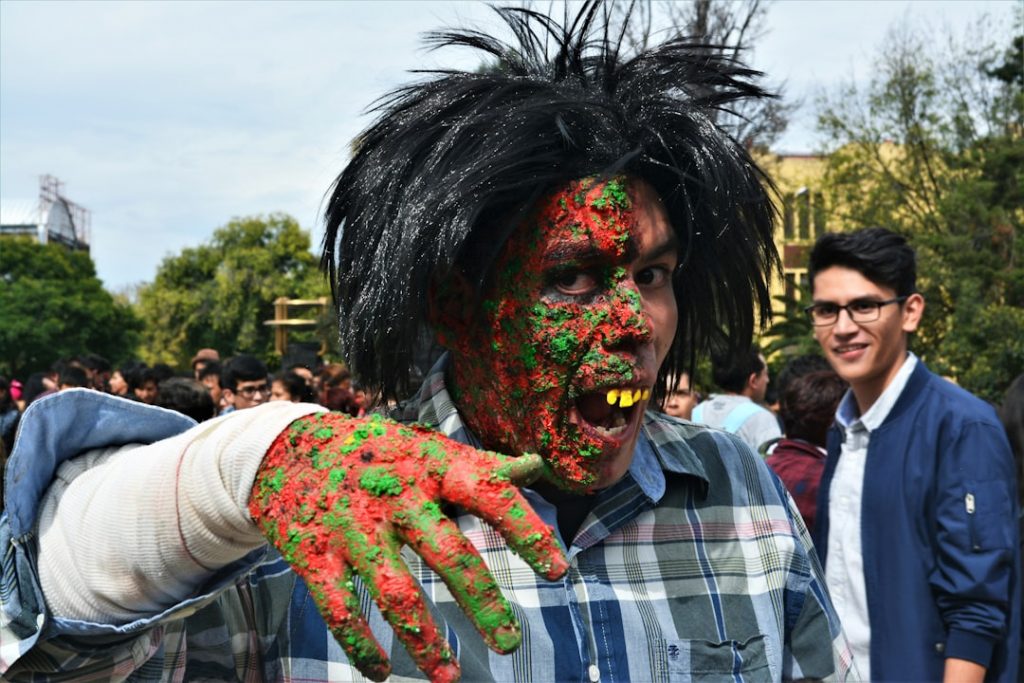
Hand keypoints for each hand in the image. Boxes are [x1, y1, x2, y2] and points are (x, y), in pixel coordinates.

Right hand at [248, 412, 568, 681]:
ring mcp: (353, 526)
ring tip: (450, 679)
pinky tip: (382, 673)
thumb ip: (480, 466)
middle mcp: (395, 495)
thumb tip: (537, 466)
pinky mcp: (315, 554)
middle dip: (483, 604)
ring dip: (424, 640)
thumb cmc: (377, 454)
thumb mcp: (427, 450)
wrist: (286, 447)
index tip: (559, 571)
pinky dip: (361, 646)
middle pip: (448, 554)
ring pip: (395, 593)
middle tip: (511, 643)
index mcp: (430, 466)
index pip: (489, 495)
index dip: (526, 532)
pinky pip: (340, 609)